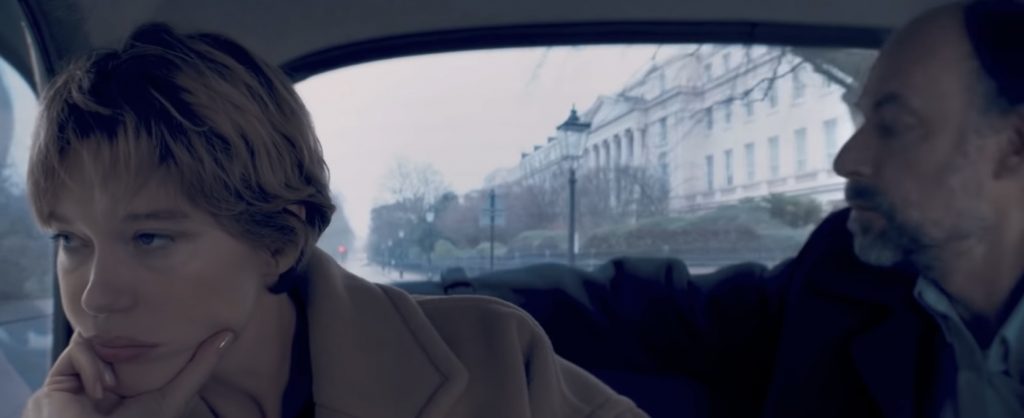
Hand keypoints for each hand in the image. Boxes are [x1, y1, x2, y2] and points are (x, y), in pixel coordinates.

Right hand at [21, 330, 233, 417]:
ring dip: (107, 359)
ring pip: (97, 336)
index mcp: (132, 379)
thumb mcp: (175, 395)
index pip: (139, 342)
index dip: (149, 332)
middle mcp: (108, 374)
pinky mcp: (60, 377)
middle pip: (116, 335)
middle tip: (137, 337)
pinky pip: (79, 348)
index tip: (169, 315)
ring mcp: (84, 374)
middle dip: (125, 338)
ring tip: (114, 385)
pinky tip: (98, 391)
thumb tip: (229, 333)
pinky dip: (91, 366)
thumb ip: (200, 366)